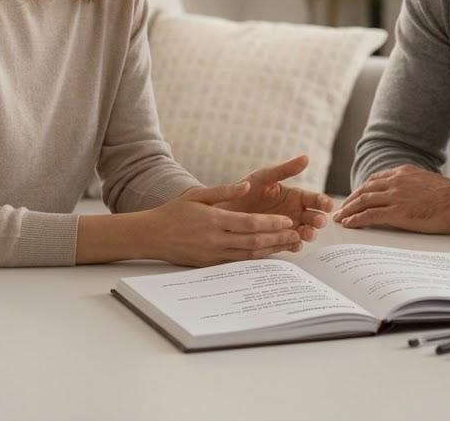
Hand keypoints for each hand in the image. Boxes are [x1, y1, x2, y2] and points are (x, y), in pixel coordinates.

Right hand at [141, 182, 302, 266]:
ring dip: (271, 250)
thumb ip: (225, 191)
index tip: (287, 220)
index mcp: (214, 220)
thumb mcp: (198, 194)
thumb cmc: (174, 211)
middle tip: (297, 234)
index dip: (270, 223)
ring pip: (248, 255)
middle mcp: (215, 239)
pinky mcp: (210, 264)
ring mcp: (213, 254)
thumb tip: (247, 185)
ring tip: (290, 245)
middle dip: (277, 238)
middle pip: (253, 241)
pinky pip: (238, 263)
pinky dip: (256, 259)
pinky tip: (269, 255)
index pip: (249, 223)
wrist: (151, 236)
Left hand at [215, 155, 334, 244]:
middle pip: (313, 218)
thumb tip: (306, 158)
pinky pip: (288, 245)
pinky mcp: (276, 240)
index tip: (329, 205)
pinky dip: (292, 245)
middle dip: (318, 220)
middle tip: (318, 221)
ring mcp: (286, 228)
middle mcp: (294, 213)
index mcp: (294, 196)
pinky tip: (293, 244)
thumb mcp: (264, 176)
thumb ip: (285, 169)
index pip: (314, 199)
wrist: (224, 208)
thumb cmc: (245, 189)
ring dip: (308, 234)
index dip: (323, 202)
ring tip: (306, 233)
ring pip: (304, 233)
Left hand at [332, 165, 449, 233]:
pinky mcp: (397, 212)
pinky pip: (370, 215)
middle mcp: (396, 181)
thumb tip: (409, 195)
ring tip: (340, 217)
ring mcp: (395, 196)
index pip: (375, 180)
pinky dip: (356, 219)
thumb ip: (413, 185)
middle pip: (365, 189)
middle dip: (350, 200)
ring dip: (348, 210)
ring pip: (363, 201)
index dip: (361, 190)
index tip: (354, 198)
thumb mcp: (428, 182)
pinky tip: (349, 224)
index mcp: (403, 172)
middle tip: (340, 208)